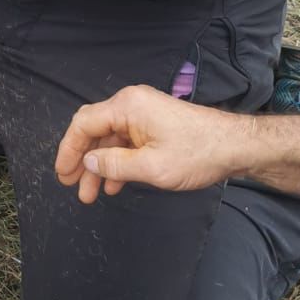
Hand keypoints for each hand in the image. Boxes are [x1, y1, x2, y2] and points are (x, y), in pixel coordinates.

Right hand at [54, 85, 249, 203]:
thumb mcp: (152, 167)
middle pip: (94, 130)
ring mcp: (143, 114)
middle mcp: (131, 104)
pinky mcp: (153, 125)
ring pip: (109, 139)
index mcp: (127, 106)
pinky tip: (114, 184)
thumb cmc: (198, 153)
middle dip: (82, 160)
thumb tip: (88, 162)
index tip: (62, 174)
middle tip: (72, 186)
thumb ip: (114, 165)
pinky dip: (117, 162)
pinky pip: (126, 142)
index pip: (84, 124)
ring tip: (91, 194)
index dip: (69, 150)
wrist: (236, 146)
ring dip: (100, 166)